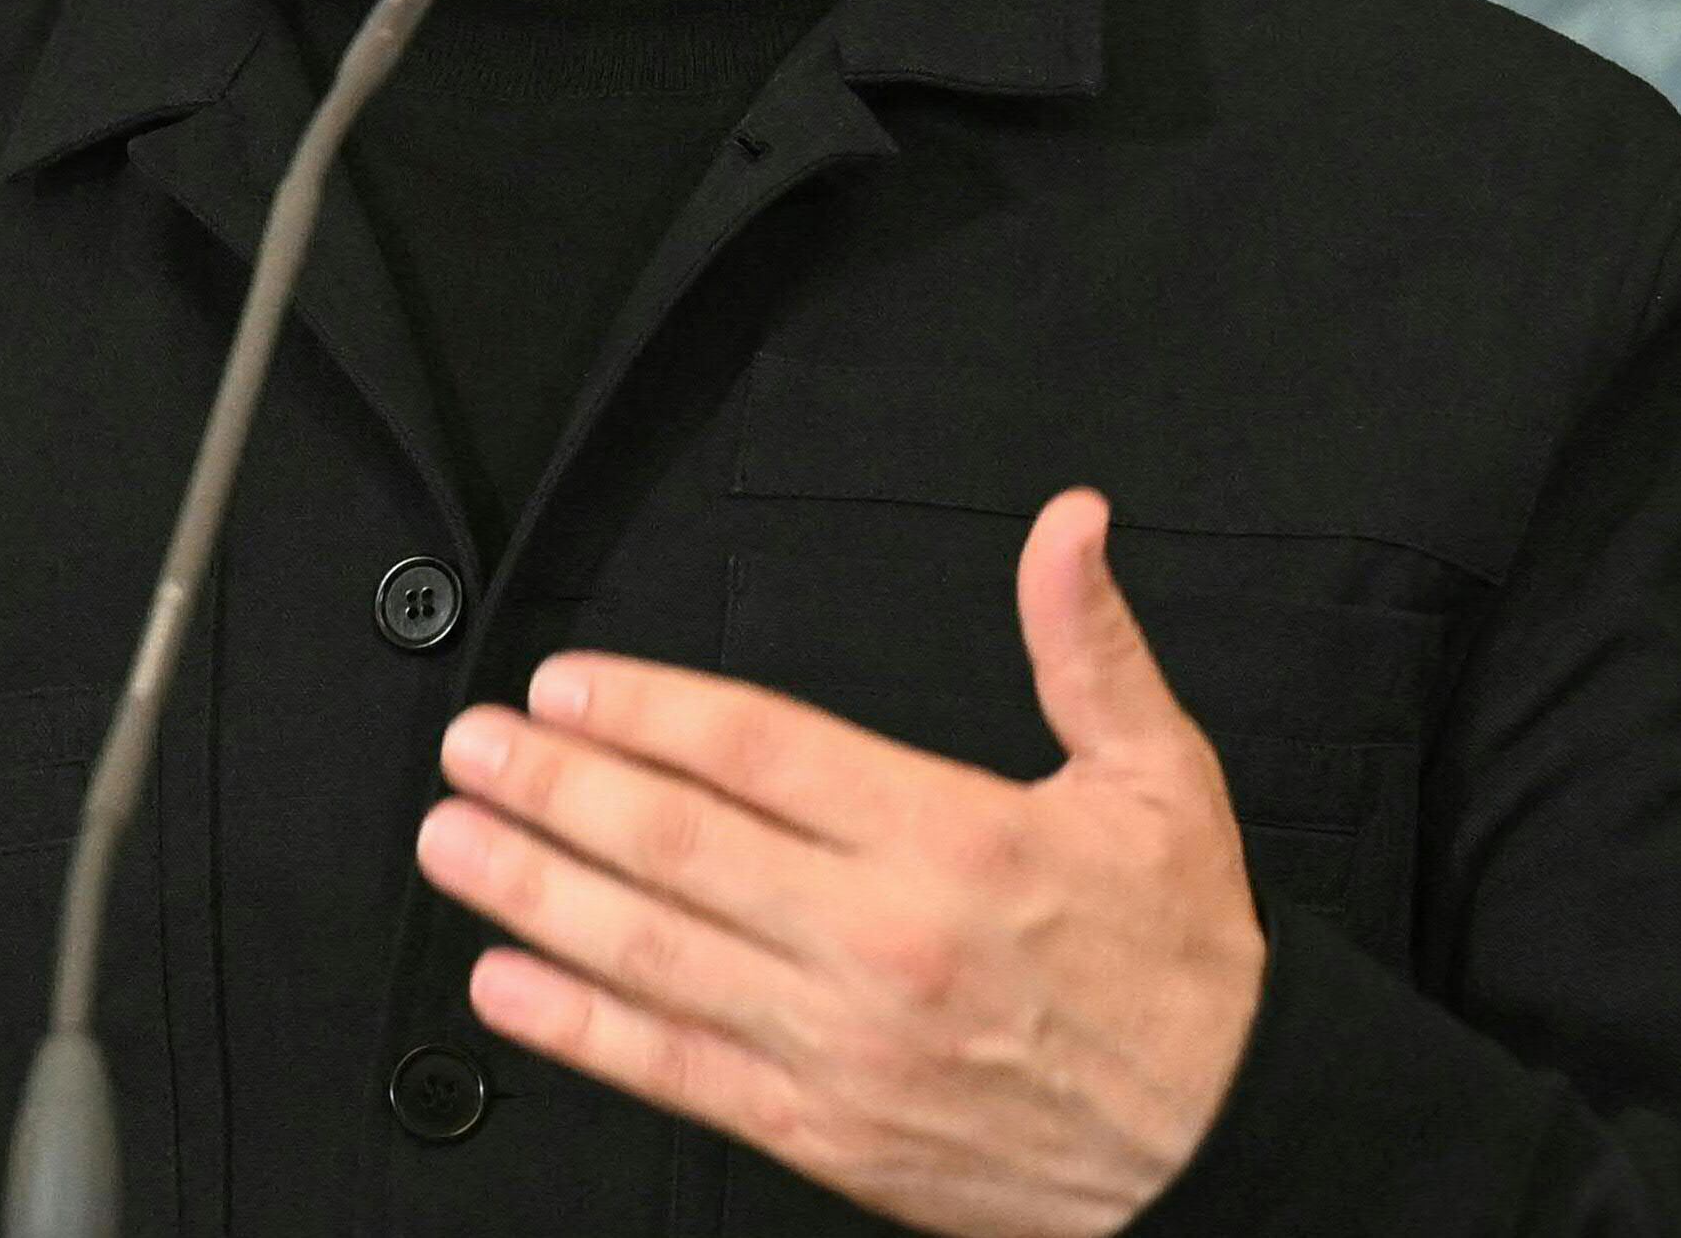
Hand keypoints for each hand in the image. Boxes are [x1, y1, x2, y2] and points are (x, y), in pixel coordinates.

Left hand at [413, 489, 1264, 1237]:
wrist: (1226, 1155)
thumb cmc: (1184, 971)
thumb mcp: (1162, 783)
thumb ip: (1090, 647)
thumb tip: (1070, 526)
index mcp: (954, 841)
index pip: (761, 752)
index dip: (647, 712)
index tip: (566, 685)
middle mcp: (882, 941)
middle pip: (679, 845)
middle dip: (554, 788)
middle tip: (471, 746)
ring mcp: (841, 1045)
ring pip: (654, 954)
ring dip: (535, 893)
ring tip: (454, 841)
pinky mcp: (824, 1132)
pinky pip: (677, 1071)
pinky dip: (580, 1029)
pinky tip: (505, 984)